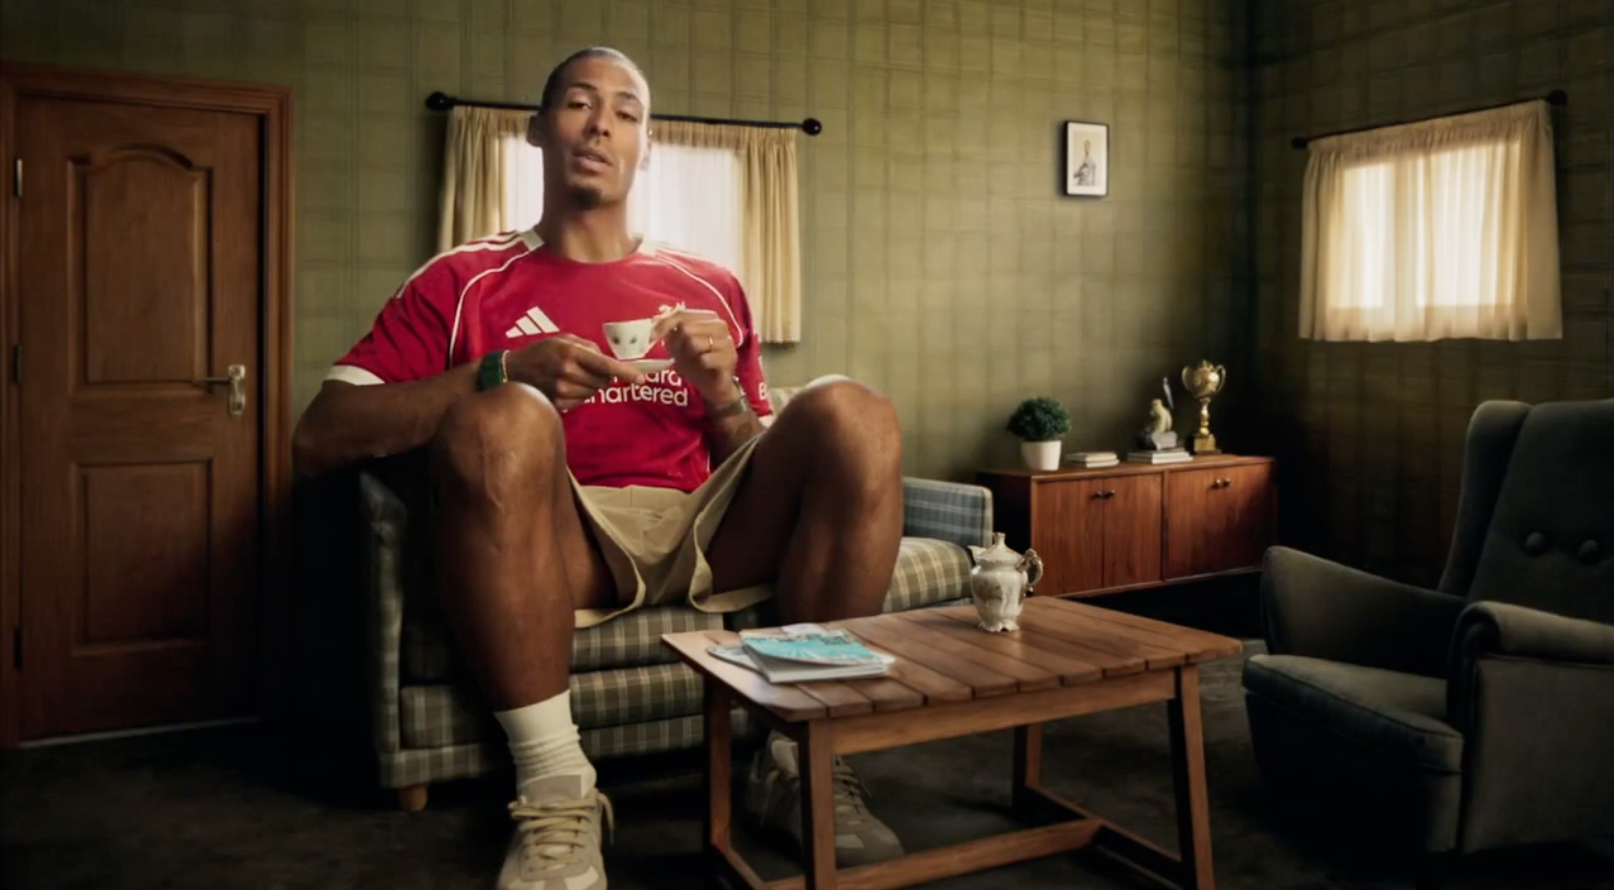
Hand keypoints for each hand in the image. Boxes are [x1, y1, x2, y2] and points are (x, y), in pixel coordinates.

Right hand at [504, 334, 643, 411]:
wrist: (512, 371)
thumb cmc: (541, 352)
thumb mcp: (563, 340)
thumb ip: (587, 347)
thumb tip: (606, 360)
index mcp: (570, 353)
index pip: (605, 365)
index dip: (625, 372)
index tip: (641, 379)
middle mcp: (567, 373)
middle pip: (603, 381)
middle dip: (603, 376)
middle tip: (588, 369)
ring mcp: (562, 391)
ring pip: (594, 392)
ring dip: (591, 385)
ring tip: (573, 377)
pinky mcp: (558, 404)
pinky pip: (582, 401)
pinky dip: (580, 394)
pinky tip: (566, 386)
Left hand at [650, 309, 739, 403]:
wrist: (713, 385)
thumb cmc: (696, 363)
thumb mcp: (678, 345)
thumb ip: (669, 331)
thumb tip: (657, 316)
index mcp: (708, 317)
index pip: (682, 314)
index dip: (664, 325)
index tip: (651, 337)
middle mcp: (720, 325)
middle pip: (687, 328)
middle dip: (678, 344)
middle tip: (680, 354)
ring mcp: (727, 341)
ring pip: (696, 343)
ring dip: (689, 355)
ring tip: (694, 360)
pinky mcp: (730, 358)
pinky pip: (705, 359)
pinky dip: (700, 365)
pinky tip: (705, 367)